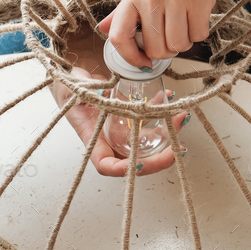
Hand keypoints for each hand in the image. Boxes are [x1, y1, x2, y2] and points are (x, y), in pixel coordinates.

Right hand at [50, 26, 189, 176]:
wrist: (75, 79)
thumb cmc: (69, 89)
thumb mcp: (72, 90)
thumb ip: (82, 92)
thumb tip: (97, 92)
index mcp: (93, 139)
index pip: (107, 165)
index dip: (124, 170)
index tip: (140, 164)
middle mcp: (110, 138)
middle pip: (135, 159)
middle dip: (159, 157)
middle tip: (177, 149)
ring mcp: (122, 128)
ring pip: (148, 139)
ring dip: (167, 132)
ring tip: (181, 118)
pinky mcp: (130, 115)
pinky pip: (149, 118)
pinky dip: (161, 111)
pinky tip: (167, 97)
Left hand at [96, 0, 239, 66]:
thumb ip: (125, 7)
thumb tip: (104, 30)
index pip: (119, 36)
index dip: (129, 57)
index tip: (142, 61)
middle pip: (154, 48)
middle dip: (165, 50)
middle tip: (173, 35)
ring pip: (177, 45)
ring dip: (185, 40)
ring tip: (187, 21)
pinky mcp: (199, 1)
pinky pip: (198, 35)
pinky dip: (200, 31)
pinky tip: (199, 14)